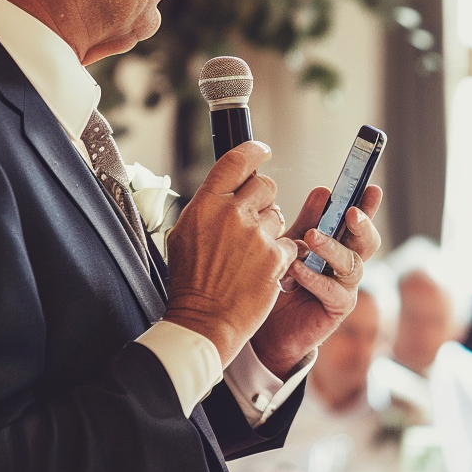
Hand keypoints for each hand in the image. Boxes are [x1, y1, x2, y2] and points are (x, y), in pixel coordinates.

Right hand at [164, 142, 296, 365]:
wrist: (204, 319)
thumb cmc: (191, 280)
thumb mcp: (183, 234)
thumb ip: (206, 206)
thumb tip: (223, 188)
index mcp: (206, 204)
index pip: (236, 161)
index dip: (253, 151)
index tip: (262, 152)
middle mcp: (232, 214)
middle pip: (265, 185)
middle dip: (263, 199)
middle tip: (253, 219)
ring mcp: (256, 235)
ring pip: (278, 215)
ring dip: (270, 230)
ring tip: (251, 254)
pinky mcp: (276, 257)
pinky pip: (288, 242)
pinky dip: (279, 254)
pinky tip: (261, 269)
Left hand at [251, 184, 382, 378]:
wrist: (267, 325)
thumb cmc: (280, 280)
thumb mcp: (290, 243)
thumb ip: (308, 220)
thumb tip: (324, 191)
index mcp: (339, 243)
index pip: (357, 221)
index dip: (367, 204)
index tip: (371, 187)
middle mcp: (347, 264)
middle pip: (366, 241)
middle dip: (362, 225)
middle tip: (352, 212)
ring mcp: (345, 287)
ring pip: (351, 264)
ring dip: (331, 247)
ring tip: (310, 237)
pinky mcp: (337, 308)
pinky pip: (332, 290)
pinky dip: (314, 277)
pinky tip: (297, 268)